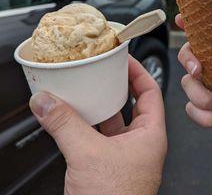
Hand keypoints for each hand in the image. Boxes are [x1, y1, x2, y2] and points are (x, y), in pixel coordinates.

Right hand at [29, 56, 166, 194]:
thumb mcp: (87, 154)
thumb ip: (64, 124)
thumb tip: (45, 102)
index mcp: (151, 135)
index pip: (151, 91)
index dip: (139, 71)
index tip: (125, 58)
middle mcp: (140, 143)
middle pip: (130, 103)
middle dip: (115, 86)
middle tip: (102, 70)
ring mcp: (123, 155)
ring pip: (111, 120)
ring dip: (97, 105)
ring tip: (84, 89)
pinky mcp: (105, 166)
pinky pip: (96, 136)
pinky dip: (85, 124)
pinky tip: (71, 116)